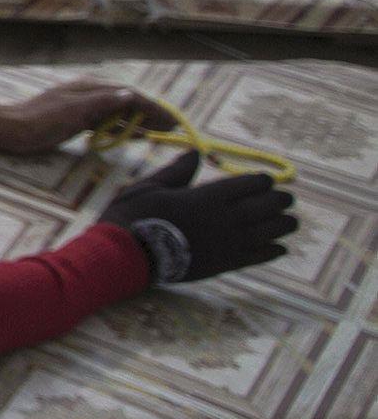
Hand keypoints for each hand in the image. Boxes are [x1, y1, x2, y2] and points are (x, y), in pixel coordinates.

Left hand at [0, 78, 163, 154]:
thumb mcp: (73, 110)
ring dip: (140, 122)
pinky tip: (136, 136)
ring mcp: (85, 108)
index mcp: (91, 88)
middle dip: (151, 114)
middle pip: (128, 103)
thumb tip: (131, 94)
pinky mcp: (78, 121)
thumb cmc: (40, 119)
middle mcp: (90, 95)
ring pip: (119, 114)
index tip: (171, 119)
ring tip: (161, 133)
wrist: (11, 129)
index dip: (153, 107)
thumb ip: (103, 102)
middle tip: (173, 128)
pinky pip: (107, 124)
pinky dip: (123, 129)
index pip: (130, 95)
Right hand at [99, 148, 296, 283]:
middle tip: (287, 200)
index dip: (263, 181)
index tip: (268, 181)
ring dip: (283, 225)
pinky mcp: (224, 264)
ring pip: (269, 232)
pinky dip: (273, 251)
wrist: (128, 255)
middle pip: (266, 207)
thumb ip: (178, 172)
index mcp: (207, 196)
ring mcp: (227, 243)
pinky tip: (281, 248)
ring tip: (291, 222)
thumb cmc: (134, 216)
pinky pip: (258, 257)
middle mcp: (224, 218)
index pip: (249, 185)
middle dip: (280, 201)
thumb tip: (197, 153)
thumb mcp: (151, 186)